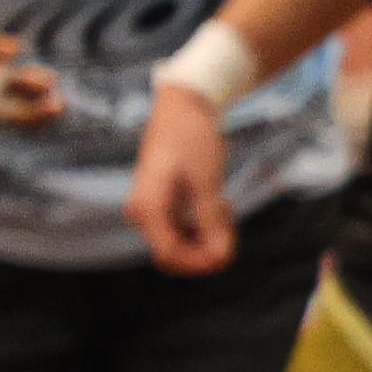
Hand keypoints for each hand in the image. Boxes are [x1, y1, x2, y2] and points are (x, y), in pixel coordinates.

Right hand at [129, 73, 239, 274]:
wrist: (182, 110)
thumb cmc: (192, 139)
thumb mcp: (207, 181)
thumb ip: (211, 222)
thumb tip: (219, 258)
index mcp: (147, 208)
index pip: (171, 255)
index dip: (202, 262)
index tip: (229, 248)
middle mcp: (141, 215)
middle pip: (172, 257)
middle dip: (205, 252)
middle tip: (228, 221)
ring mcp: (148, 213)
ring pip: (178, 248)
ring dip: (205, 240)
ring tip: (222, 207)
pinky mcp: (158, 208)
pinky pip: (179, 233)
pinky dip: (201, 229)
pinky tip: (215, 206)